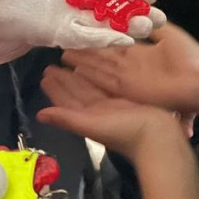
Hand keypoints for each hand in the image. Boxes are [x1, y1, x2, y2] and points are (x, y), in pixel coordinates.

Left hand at [0, 0, 167, 48]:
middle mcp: (68, 6)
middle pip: (108, 13)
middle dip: (134, 16)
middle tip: (161, 20)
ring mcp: (59, 20)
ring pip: (99, 27)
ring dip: (123, 29)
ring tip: (148, 28)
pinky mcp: (48, 32)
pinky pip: (80, 38)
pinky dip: (99, 38)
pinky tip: (120, 38)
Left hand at [38, 65, 187, 161]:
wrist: (159, 138)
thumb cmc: (124, 133)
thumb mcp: (92, 125)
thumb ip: (67, 119)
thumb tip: (39, 115)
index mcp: (87, 118)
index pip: (66, 101)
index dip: (55, 90)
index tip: (45, 76)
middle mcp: (98, 112)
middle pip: (77, 92)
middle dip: (65, 80)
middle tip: (53, 64)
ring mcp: (113, 106)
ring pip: (92, 87)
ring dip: (80, 76)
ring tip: (70, 61)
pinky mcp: (128, 99)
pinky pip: (108, 84)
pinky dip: (100, 76)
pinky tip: (97, 67)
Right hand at [62, 23, 198, 114]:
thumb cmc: (191, 58)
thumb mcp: (169, 35)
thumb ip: (153, 27)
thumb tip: (140, 13)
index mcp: (140, 54)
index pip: (114, 45)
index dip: (98, 39)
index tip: (82, 31)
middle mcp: (131, 66)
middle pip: (102, 58)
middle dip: (84, 52)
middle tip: (64, 44)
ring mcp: (129, 78)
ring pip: (100, 68)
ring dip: (82, 62)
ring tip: (63, 55)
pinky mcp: (129, 88)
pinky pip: (105, 80)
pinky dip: (91, 74)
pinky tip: (76, 69)